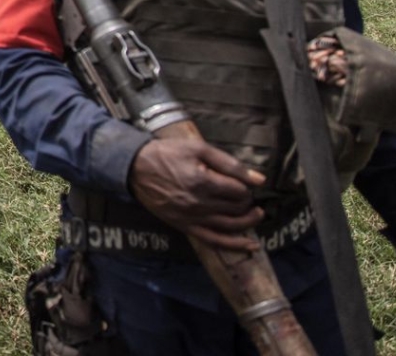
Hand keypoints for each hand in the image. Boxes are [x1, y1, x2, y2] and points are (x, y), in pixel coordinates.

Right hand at [129, 138, 265, 251]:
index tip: (242, 181)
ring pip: (230, 226)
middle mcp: (199, 203)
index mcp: (203, 182)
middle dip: (246, 201)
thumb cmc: (167, 153)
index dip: (246, 186)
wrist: (136, 168)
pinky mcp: (185, 227)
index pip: (239, 190)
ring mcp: (192, 218)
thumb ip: (230, 164)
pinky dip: (235, 245)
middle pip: (237, 208)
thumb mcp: (198, 149)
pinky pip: (214, 241)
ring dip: (248, 221)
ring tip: (257, 214)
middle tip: (244, 193)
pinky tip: (252, 246)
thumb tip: (260, 179)